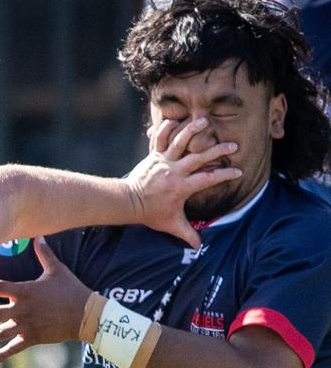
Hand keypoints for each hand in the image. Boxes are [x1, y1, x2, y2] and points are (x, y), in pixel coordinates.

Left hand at [0, 237, 90, 364]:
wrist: (86, 315)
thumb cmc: (71, 289)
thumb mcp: (57, 270)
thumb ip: (44, 254)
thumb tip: (39, 235)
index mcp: (25, 291)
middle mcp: (23, 309)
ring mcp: (27, 325)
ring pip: (1, 334)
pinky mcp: (33, 338)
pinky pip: (14, 348)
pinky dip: (2, 355)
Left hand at [124, 117, 240, 247]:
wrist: (128, 202)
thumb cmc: (151, 213)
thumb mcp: (171, 225)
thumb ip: (187, 234)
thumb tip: (200, 248)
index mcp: (182, 187)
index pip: (209, 179)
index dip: (225, 175)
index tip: (239, 172)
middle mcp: (174, 171)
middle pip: (199, 157)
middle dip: (218, 151)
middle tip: (233, 145)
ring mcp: (162, 161)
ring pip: (179, 142)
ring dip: (191, 130)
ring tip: (203, 121)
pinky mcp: (152, 156)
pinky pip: (159, 139)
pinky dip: (165, 129)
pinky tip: (174, 120)